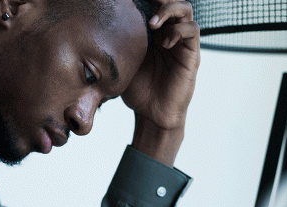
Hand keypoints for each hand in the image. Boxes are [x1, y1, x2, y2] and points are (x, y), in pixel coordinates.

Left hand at [122, 0, 200, 165]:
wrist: (151, 114)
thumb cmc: (136, 90)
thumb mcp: (121, 63)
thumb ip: (116, 45)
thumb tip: (94, 29)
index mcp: (152, 32)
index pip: (152, 5)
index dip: (145, 0)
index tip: (128, 0)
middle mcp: (168, 33)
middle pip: (171, 1)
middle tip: (145, 3)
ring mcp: (181, 42)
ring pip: (185, 9)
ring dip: (169, 10)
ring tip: (152, 23)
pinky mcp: (191, 54)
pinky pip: (192, 31)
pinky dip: (178, 31)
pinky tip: (164, 43)